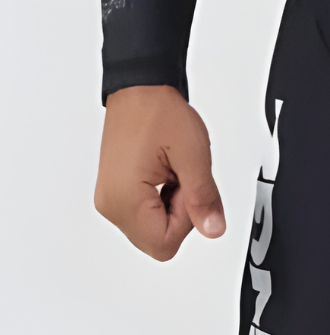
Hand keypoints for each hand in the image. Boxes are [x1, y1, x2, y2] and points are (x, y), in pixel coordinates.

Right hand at [95, 85, 224, 260]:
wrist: (139, 90)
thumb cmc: (158, 113)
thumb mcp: (194, 158)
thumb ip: (204, 199)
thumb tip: (213, 230)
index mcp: (123, 200)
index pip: (164, 244)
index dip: (187, 222)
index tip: (188, 190)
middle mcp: (111, 205)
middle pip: (158, 241)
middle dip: (180, 217)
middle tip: (181, 180)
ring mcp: (111, 199)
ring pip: (154, 229)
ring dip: (173, 207)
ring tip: (172, 172)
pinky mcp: (116, 192)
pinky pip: (146, 214)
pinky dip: (164, 200)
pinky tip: (165, 175)